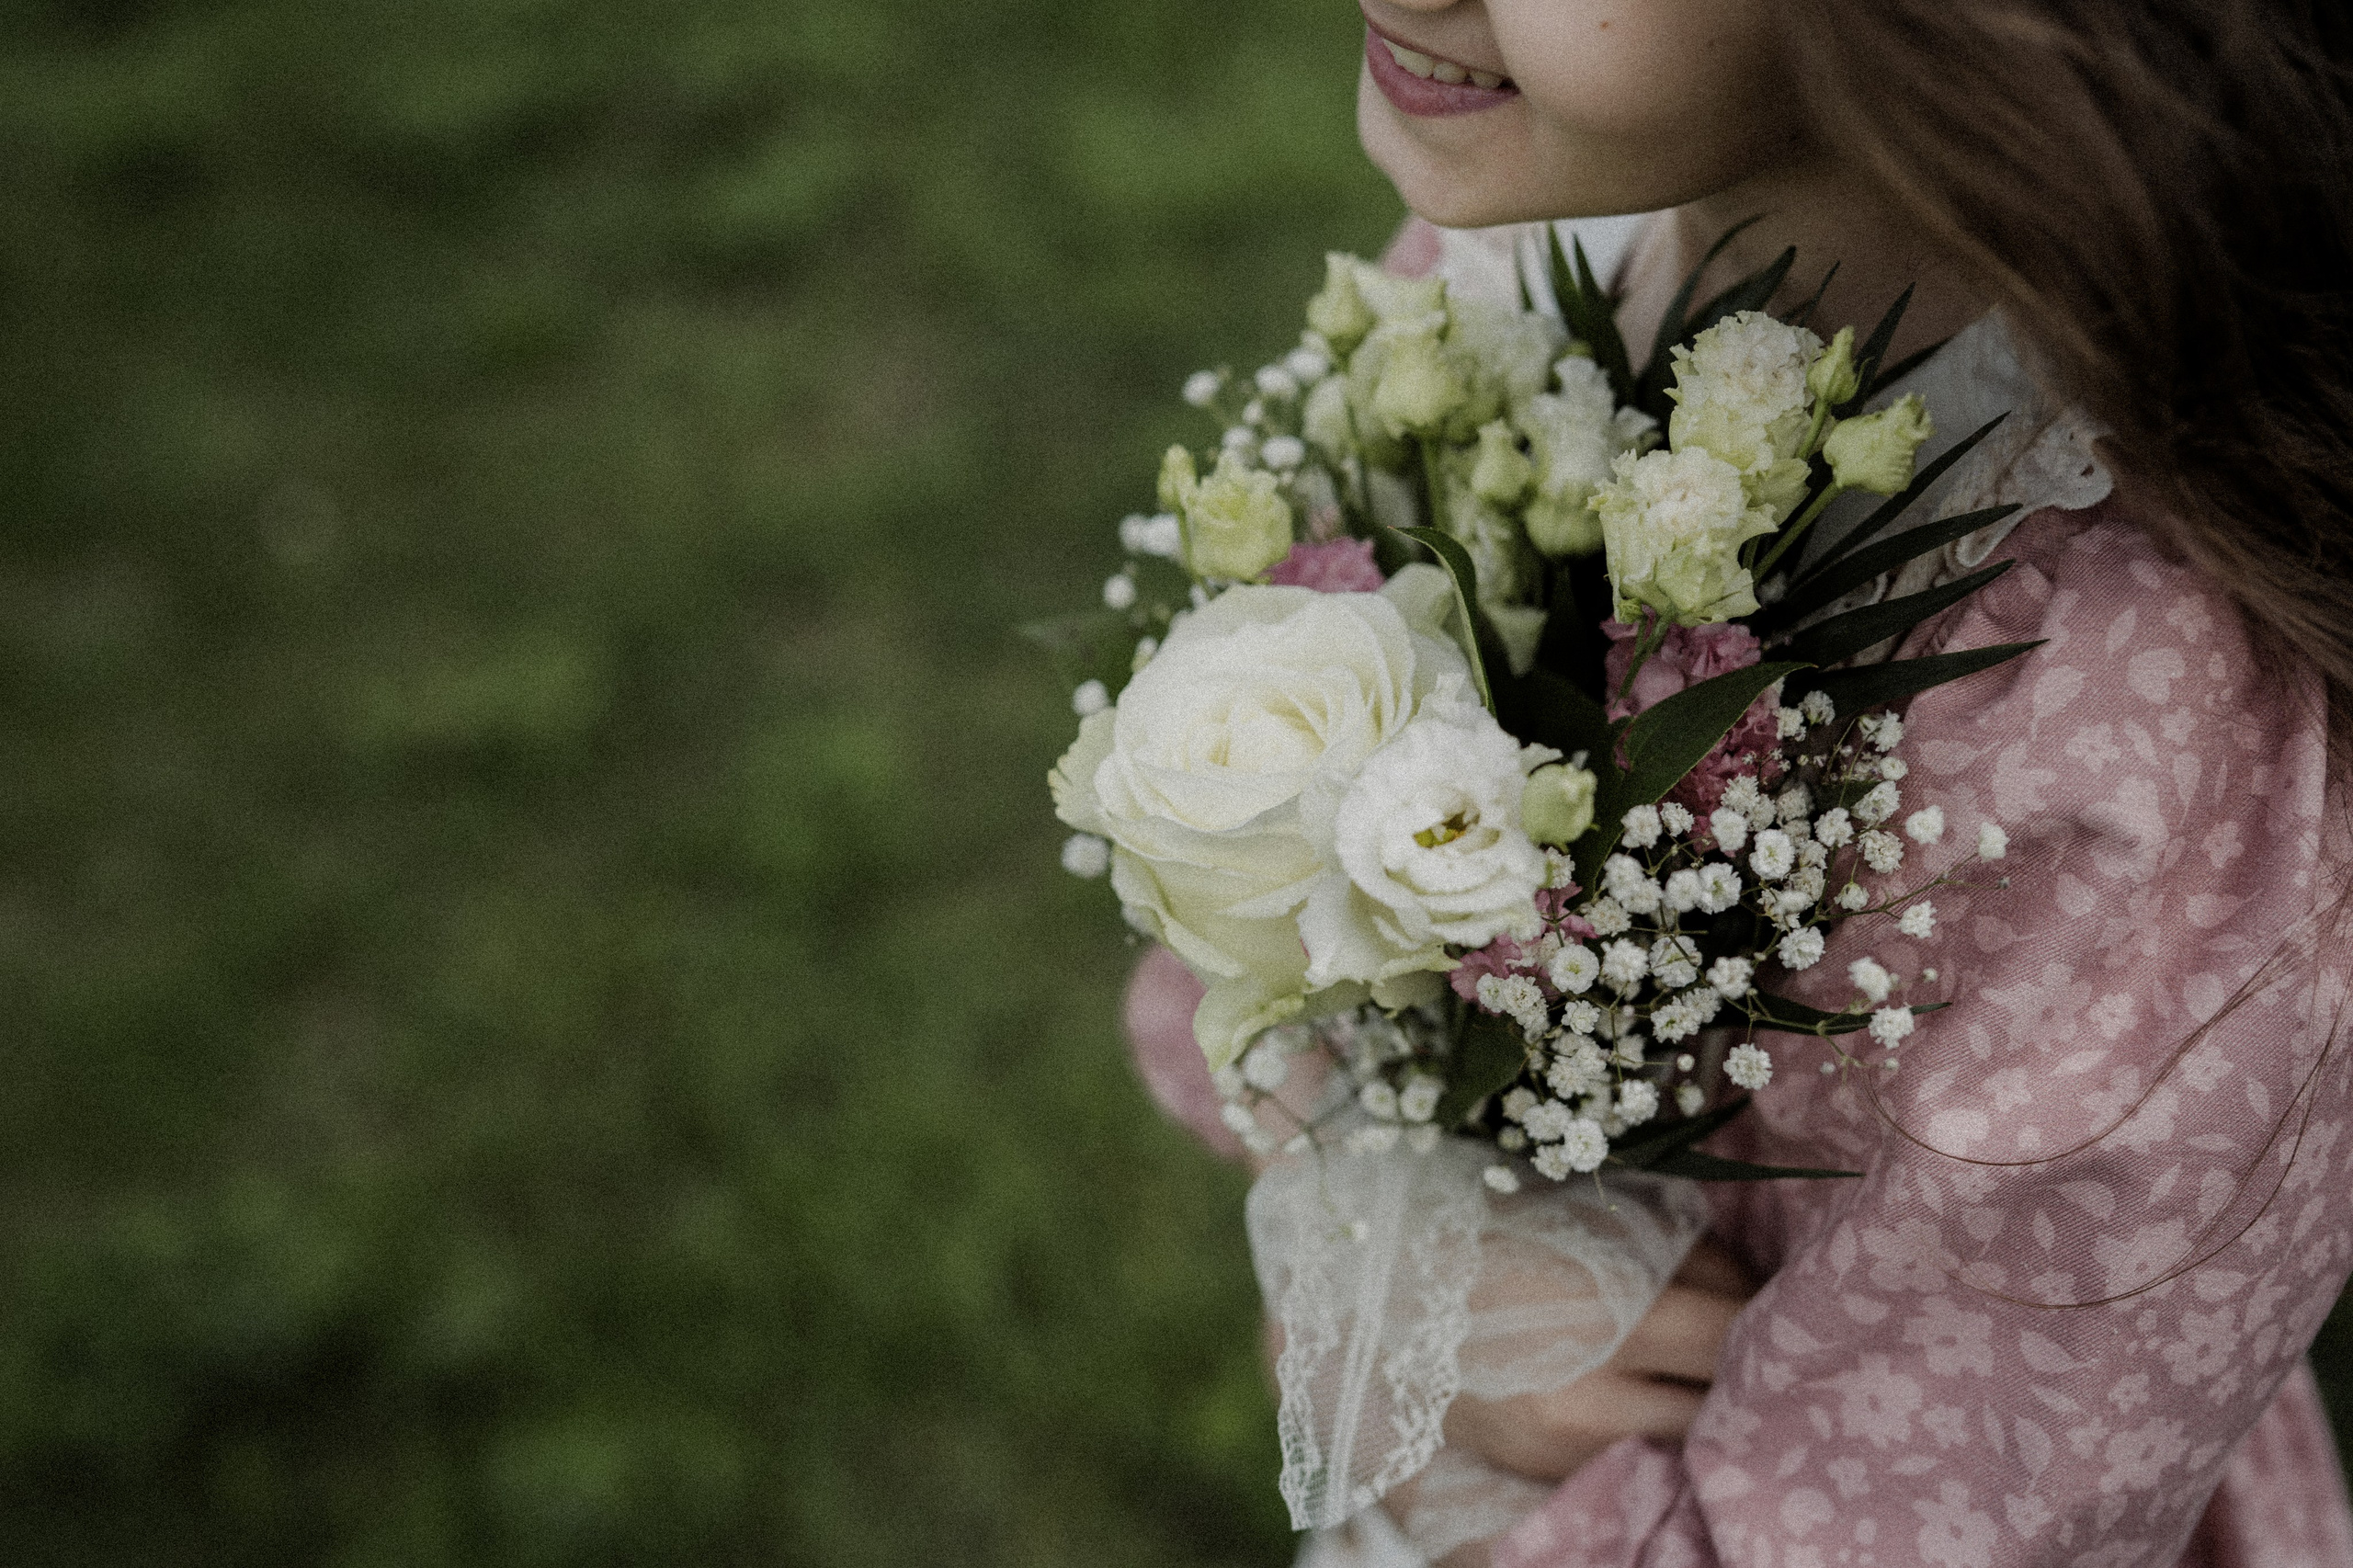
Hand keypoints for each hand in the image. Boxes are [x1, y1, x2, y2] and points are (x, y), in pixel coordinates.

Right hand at [1444, 1236, 1753, 1482]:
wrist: (1385, 1285)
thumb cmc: (1499, 1227)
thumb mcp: (1596, 1218)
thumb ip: (1686, 1254)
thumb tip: (1764, 1293)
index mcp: (1603, 1305)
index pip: (1731, 1335)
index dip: (1767, 1319)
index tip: (1778, 1304)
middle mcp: (1589, 1387)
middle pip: (1719, 1397)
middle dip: (1746, 1368)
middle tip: (1758, 1340)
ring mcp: (1565, 1437)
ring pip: (1685, 1436)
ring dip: (1704, 1402)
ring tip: (1703, 1365)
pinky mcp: (1546, 1463)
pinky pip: (1636, 1450)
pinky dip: (1654, 1423)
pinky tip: (1651, 1390)